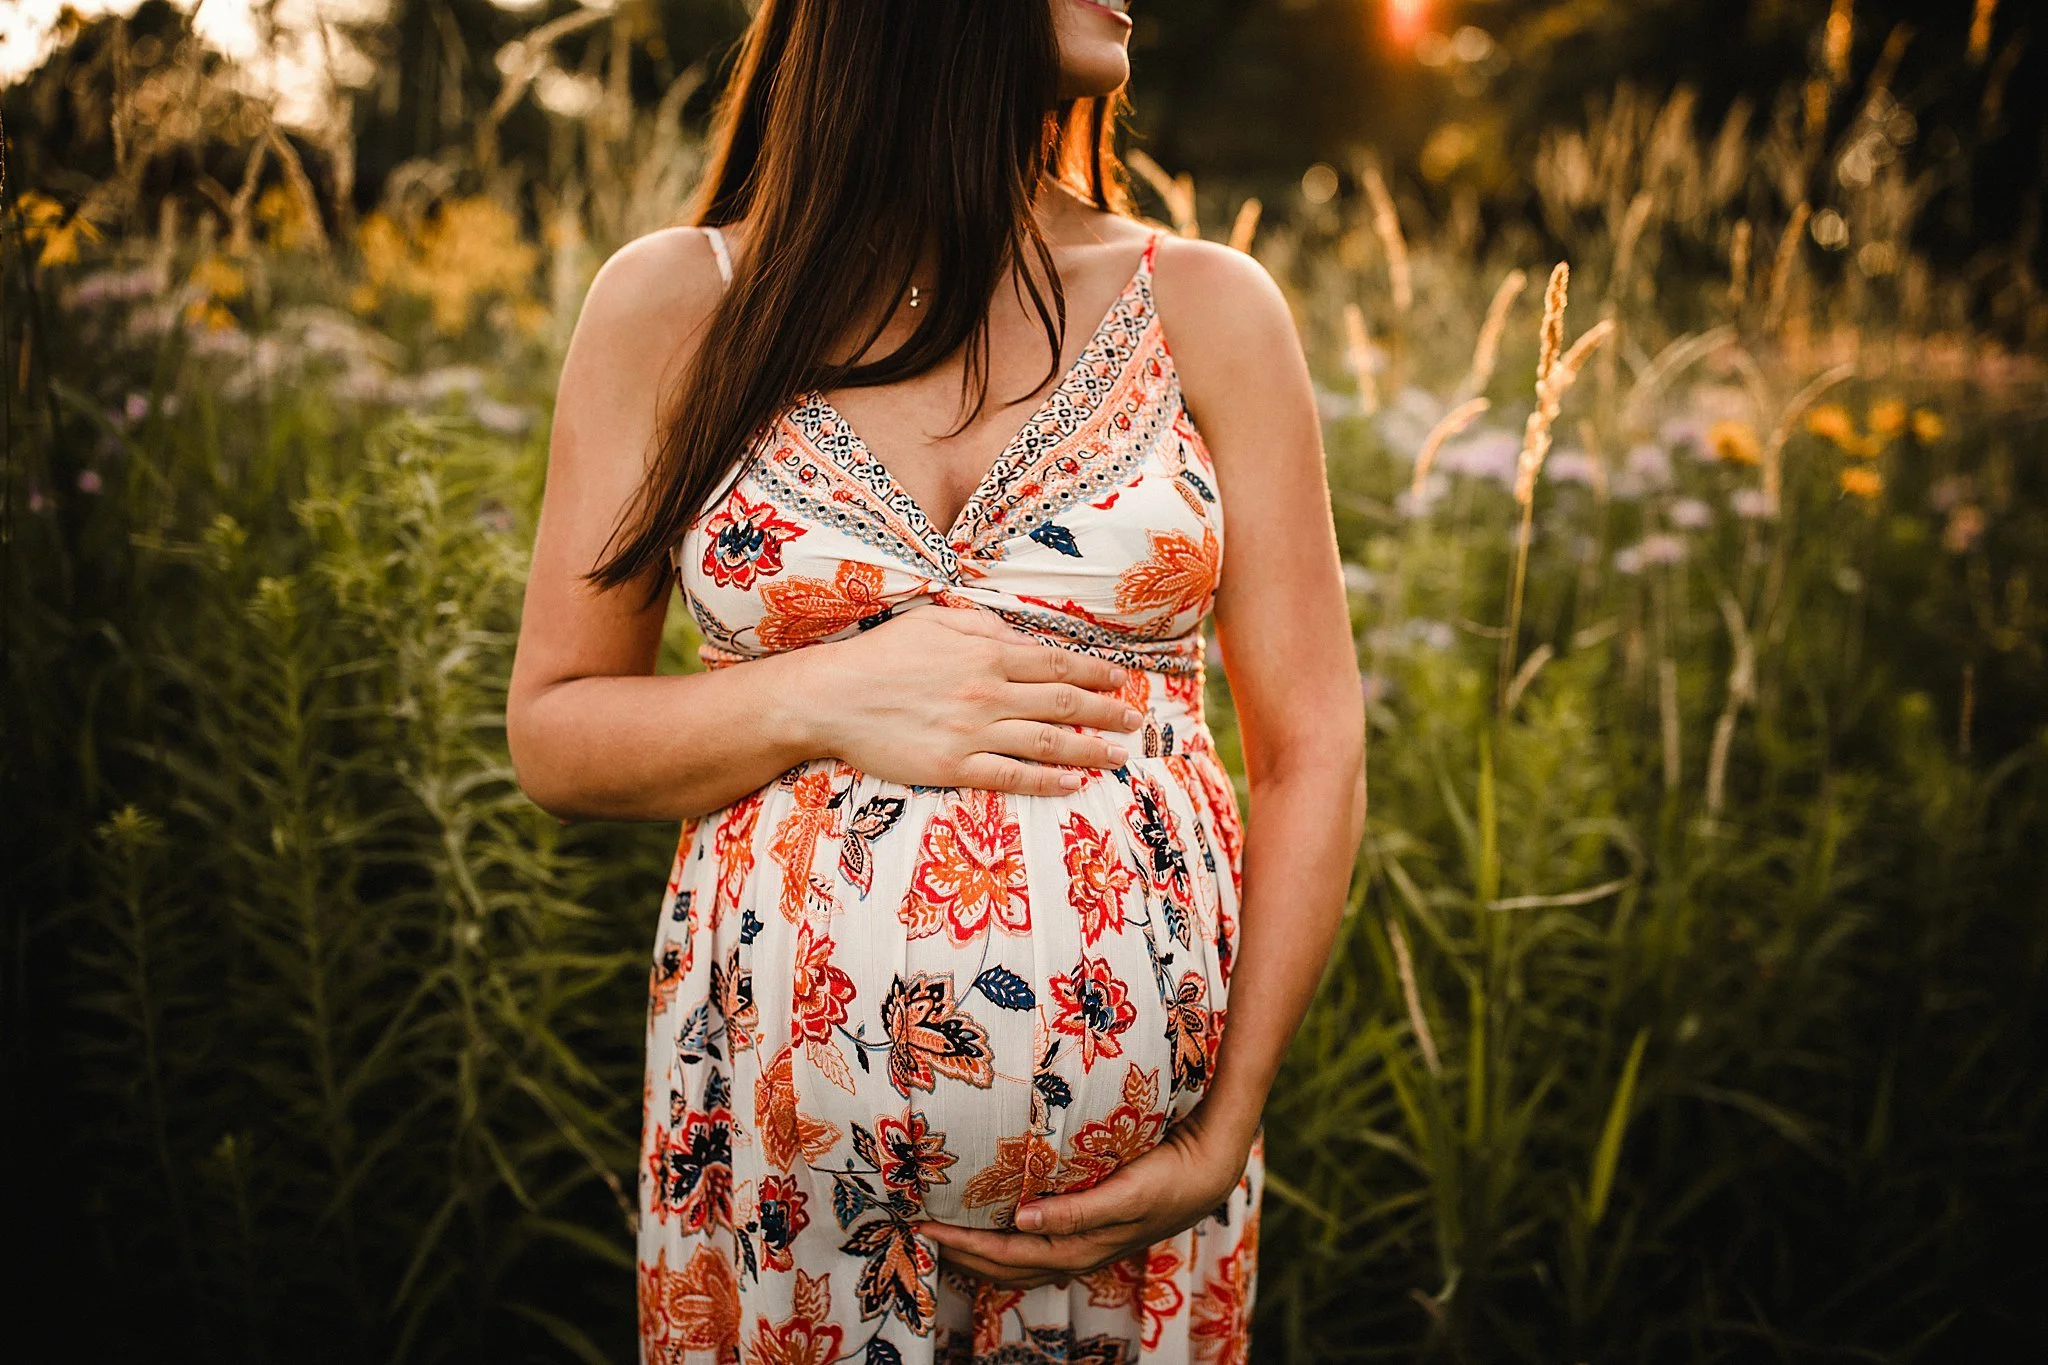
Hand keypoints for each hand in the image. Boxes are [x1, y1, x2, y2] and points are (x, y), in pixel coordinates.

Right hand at [798, 604, 1143, 797]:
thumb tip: (1025, 639)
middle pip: (1063, 702)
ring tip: (1119, 757)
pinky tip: (1072, 785)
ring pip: (1047, 742)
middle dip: (1106, 711)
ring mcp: (972, 733)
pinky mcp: (952, 767)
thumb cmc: (881, 654)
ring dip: (1090, 750)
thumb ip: (985, 628)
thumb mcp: (936, 621)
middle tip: (1135, 721)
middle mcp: (987, 693)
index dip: (1096, 672)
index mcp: (986, 654)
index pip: (1057, 663)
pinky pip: (1011, 776)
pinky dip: (1047, 782)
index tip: (1123, 680)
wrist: (831, 697)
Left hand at [916, 1110, 1249, 1289]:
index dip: (964, 1245)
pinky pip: (1035, 1249)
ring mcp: (1083, 1245)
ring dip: (980, 1253)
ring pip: (1019, 1263)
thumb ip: (1075, 1211)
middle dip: (961, 1253)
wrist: (1207, 1172)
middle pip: (1005, 1266)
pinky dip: (1005, 1245)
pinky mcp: (1090, 1229)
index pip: (1006, 1255)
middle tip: (920, 1230)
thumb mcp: (1125, 1192)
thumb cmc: (1167, 1177)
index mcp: (1078, 1247)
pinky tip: (995, 1227)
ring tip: (946, 1237)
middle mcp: (1076, 1253)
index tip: (925, 1226)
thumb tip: (1020, 1220)